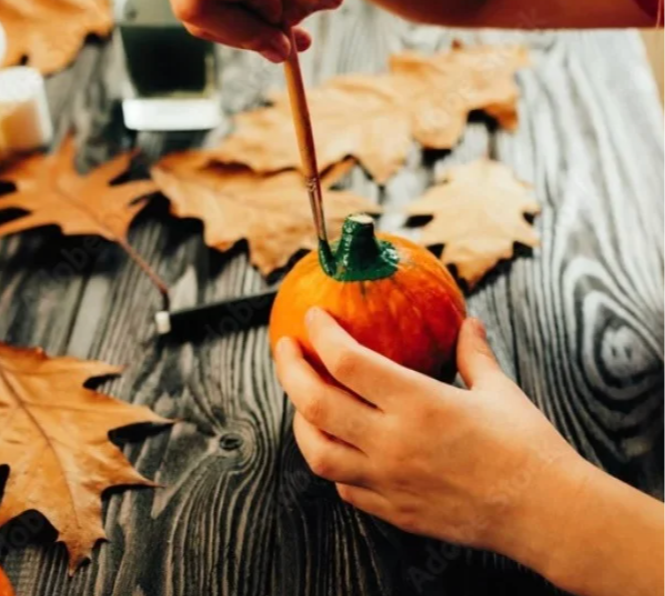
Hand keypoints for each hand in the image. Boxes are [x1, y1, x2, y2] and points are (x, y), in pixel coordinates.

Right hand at [147, 0, 355, 61]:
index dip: (252, 4)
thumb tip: (285, 20)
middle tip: (284, 45)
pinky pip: (192, 11)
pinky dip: (228, 25)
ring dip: (240, 34)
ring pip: (190, 15)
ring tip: (281, 29)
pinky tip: (259, 15)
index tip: (284, 4)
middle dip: (243, 32)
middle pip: (192, 4)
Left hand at [274, 309, 589, 561]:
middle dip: (290, 370)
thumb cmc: (526, 447)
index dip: (321, 334)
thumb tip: (468, 322)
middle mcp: (393, 442)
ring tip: (302, 400)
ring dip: (300, 420)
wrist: (545, 515)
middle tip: (285, 348)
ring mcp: (388, 480)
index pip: (347, 361)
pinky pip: (344, 486)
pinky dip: (332, 461)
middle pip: (315, 402)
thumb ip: (473, 353)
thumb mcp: (498, 389)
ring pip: (317, 452)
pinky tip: (339, 446)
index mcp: (418, 403)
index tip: (312, 316)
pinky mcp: (393, 510)